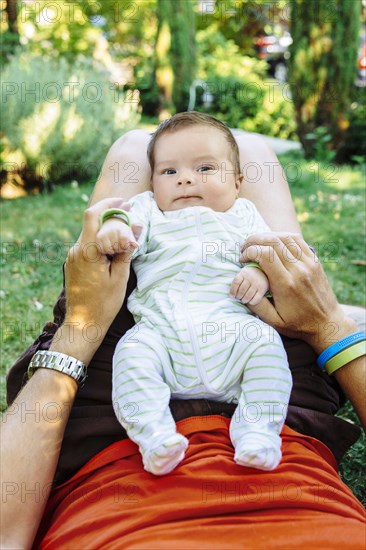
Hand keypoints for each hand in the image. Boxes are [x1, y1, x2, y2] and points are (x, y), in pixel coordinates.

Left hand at [52, 198, 141, 364]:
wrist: (83, 323)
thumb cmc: (104, 303)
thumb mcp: (120, 276)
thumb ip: (126, 249)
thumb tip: (136, 227)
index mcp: (87, 252)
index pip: (93, 216)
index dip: (109, 204)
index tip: (125, 202)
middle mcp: (76, 250)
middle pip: (91, 221)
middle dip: (110, 213)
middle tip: (129, 211)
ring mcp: (72, 256)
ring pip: (90, 232)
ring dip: (106, 227)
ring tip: (126, 231)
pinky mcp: (73, 262)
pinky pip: (88, 244)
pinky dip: (101, 239)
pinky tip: (115, 246)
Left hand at [229, 266, 268, 304]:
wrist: (262, 272)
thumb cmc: (248, 276)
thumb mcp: (241, 274)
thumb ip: (236, 282)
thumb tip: (231, 295)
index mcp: (244, 273)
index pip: (236, 282)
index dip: (232, 290)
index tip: (232, 296)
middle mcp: (251, 277)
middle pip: (242, 290)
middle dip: (238, 296)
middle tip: (238, 298)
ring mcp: (257, 283)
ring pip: (248, 295)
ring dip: (244, 300)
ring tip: (243, 300)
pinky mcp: (263, 288)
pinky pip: (256, 298)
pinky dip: (252, 302)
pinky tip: (250, 302)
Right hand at [239, 232, 351, 352]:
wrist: (327, 324)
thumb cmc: (297, 324)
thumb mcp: (273, 322)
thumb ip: (256, 305)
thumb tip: (240, 290)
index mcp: (286, 284)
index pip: (265, 254)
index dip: (249, 251)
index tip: (242, 259)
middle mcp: (298, 270)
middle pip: (273, 241)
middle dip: (254, 240)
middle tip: (244, 248)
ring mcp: (309, 263)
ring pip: (285, 237)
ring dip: (267, 237)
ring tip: (257, 245)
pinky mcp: (314, 261)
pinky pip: (297, 240)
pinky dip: (282, 236)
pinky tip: (273, 244)